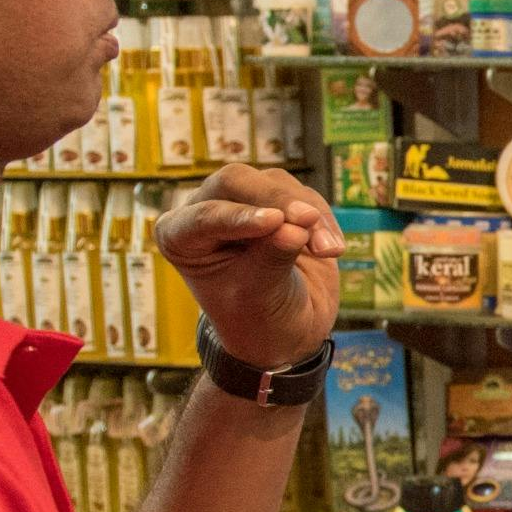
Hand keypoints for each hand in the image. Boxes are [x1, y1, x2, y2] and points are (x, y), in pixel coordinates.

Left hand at [157, 163, 342, 369]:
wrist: (287, 329)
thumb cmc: (257, 318)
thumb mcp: (260, 296)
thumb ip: (272, 258)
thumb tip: (295, 228)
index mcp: (180, 236)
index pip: (204, 216)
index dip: (239, 217)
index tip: (275, 222)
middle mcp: (207, 209)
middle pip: (237, 181)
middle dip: (277, 201)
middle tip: (308, 222)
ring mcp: (246, 201)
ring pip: (276, 185)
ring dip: (309, 217)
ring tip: (328, 252)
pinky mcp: (282, 201)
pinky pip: (305, 197)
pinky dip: (323, 222)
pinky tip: (331, 251)